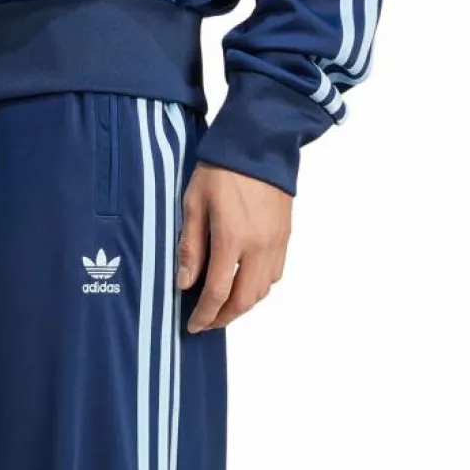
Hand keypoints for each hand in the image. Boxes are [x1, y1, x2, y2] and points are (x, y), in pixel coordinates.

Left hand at [176, 164, 291, 332]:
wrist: (260, 143)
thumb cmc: (222, 169)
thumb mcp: (194, 203)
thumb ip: (190, 246)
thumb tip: (185, 283)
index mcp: (232, 239)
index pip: (218, 293)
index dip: (204, 315)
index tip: (193, 325)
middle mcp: (258, 246)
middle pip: (244, 300)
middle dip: (224, 318)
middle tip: (207, 323)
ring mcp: (275, 242)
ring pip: (262, 291)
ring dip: (242, 305)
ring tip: (222, 307)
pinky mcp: (285, 236)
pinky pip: (275, 275)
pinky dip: (258, 288)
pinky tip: (244, 284)